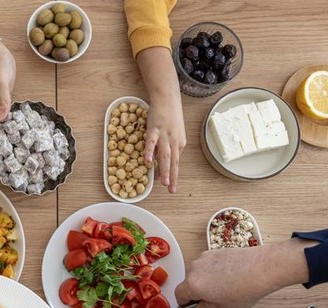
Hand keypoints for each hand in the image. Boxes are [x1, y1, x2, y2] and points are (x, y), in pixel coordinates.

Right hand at [134, 46, 184, 192]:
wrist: (167, 98)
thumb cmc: (169, 116)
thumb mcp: (173, 133)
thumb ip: (168, 147)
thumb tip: (160, 161)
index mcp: (179, 143)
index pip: (176, 162)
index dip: (173, 174)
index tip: (171, 187)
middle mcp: (174, 141)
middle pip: (173, 161)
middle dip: (172, 177)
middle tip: (171, 189)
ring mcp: (165, 135)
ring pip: (165, 155)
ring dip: (164, 169)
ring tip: (163, 182)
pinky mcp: (155, 129)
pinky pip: (151, 142)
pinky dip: (150, 152)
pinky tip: (148, 161)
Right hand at [174, 239, 311, 307]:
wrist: (263, 268)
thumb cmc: (246, 289)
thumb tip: (202, 306)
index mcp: (193, 285)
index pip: (178, 294)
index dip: (184, 302)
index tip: (190, 304)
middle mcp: (195, 269)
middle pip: (188, 282)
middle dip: (196, 290)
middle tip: (211, 298)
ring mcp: (204, 258)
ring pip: (198, 272)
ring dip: (205, 279)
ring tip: (223, 286)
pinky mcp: (215, 251)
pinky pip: (208, 264)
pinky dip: (213, 270)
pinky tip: (228, 276)